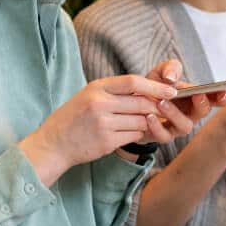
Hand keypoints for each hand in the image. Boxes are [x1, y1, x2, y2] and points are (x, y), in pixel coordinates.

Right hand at [19, 75, 176, 182]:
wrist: (54, 143)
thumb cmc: (74, 117)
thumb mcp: (89, 95)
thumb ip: (114, 92)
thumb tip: (149, 90)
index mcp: (97, 88)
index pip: (133, 81)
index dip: (156, 86)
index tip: (171, 91)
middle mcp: (100, 104)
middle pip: (141, 102)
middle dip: (158, 106)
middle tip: (167, 109)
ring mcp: (103, 123)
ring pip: (141, 121)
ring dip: (148, 122)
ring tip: (146, 121)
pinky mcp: (107, 141)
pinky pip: (134, 136)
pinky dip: (139, 134)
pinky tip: (134, 133)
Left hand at [136, 59, 224, 143]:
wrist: (132, 103)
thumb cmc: (152, 87)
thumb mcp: (160, 72)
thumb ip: (170, 68)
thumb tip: (171, 77)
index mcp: (194, 97)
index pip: (215, 99)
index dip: (223, 97)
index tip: (224, 91)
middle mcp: (189, 114)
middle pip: (203, 113)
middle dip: (203, 105)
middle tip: (197, 95)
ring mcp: (177, 127)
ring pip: (185, 126)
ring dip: (175, 114)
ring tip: (162, 102)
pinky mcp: (162, 136)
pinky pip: (164, 136)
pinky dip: (157, 126)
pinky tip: (149, 116)